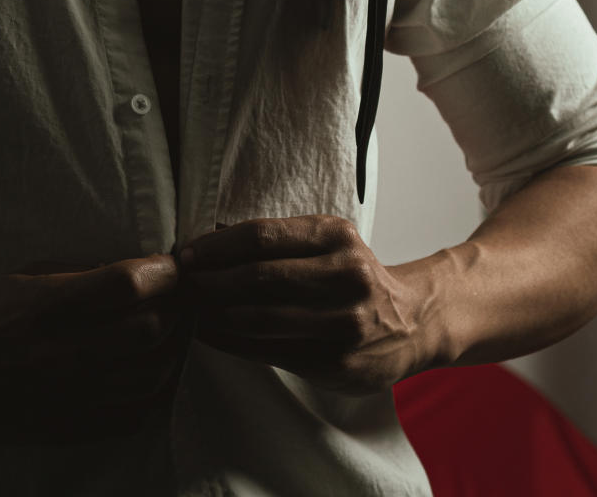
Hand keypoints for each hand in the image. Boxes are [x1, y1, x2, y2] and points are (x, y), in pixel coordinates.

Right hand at [0, 252, 190, 442]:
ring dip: (171, 349)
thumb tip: (134, 269)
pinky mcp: (68, 427)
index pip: (127, 284)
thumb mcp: (24, 274)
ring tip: (171, 332)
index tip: (173, 264)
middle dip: (175, 308)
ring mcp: (67, 395)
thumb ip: (80, 273)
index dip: (163, 271)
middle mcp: (62, 351)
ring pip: (150, 374)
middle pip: (149, 330)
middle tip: (180, 297)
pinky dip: (156, 391)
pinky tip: (155, 373)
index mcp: (47, 304)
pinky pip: (133, 414)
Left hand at [180, 215, 435, 395]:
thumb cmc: (355, 275)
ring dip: (215, 314)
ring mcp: (343, 324)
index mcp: (337, 236)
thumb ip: (280, 238)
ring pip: (261, 319)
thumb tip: (214, 233)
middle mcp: (346, 276)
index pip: (264, 236)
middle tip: (181, 284)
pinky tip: (211, 335)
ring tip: (190, 309)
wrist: (414, 322)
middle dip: (210, 281)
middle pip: (260, 277)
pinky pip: (271, 352)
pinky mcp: (337, 363)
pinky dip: (233, 344)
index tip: (187, 253)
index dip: (218, 246)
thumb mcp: (329, 241)